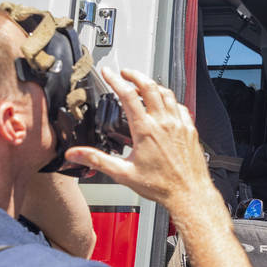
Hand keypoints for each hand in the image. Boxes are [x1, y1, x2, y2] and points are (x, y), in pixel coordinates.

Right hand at [65, 68, 214, 208]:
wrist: (189, 193)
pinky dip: (170, 100)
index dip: (115, 80)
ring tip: (143, 85)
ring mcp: (179, 124)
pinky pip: (180, 106)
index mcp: (146, 130)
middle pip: (149, 86)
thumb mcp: (123, 174)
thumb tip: (76, 154)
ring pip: (167, 93)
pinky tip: (165, 105)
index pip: (128, 96)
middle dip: (135, 75)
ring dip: (153, 85)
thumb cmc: (161, 186)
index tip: (108, 73)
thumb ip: (97, 160)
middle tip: (125, 73)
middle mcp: (164, 123)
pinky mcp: (190, 129)